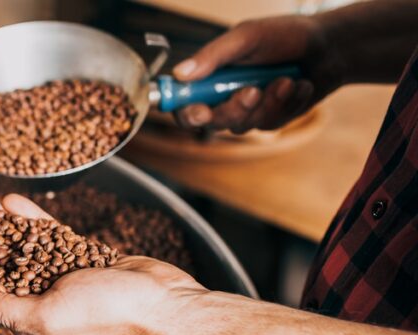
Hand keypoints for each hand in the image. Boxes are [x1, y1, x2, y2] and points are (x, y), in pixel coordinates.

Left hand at [0, 192, 207, 334]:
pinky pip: (49, 235)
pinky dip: (30, 219)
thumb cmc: (106, 314)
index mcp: (28, 319)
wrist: (161, 303)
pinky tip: (11, 201)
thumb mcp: (45, 315)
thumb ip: (5, 310)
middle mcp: (40, 297)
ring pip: (20, 243)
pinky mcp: (82, 257)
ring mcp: (62, 276)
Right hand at [172, 15, 343, 132]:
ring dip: (268, 103)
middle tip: (252, 91)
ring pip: (242, 125)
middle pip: (211, 122)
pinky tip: (299, 86)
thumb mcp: (246, 37)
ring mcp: (246, 110)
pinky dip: (287, 104)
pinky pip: (269, 123)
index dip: (185, 111)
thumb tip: (179, 73)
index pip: (183, 102)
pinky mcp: (269, 118)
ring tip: (287, 79)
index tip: (201, 110)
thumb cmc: (286, 35)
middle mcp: (223, 95)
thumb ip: (212, 56)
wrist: (330, 47)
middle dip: (234, 109)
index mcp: (210, 74)